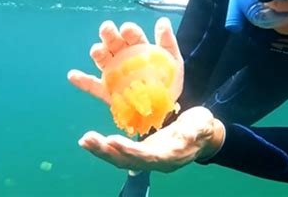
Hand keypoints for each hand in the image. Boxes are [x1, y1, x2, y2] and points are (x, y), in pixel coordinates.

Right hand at [67, 17, 183, 104]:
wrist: (165, 106)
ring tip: (96, 51)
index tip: (127, 29)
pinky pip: (93, 85)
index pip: (132, 36)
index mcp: (139, 47)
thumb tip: (163, 21)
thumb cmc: (169, 80)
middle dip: (109, 35)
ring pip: (103, 61)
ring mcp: (114, 73)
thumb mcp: (173, 60)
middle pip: (114, 44)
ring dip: (98, 53)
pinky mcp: (108, 90)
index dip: (129, 31)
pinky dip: (82, 81)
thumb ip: (167, 42)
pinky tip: (73, 76)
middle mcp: (123, 57)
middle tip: (107, 29)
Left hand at [78, 106, 225, 172]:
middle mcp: (156, 161)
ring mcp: (147, 157)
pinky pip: (120, 153)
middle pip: (128, 161)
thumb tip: (191, 134)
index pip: (147, 157)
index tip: (112, 141)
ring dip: (101, 150)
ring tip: (85, 140)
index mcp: (170, 156)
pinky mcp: (142, 151)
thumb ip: (197, 131)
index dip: (130, 151)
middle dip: (107, 152)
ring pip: (120, 159)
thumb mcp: (202, 126)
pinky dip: (105, 147)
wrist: (202, 135)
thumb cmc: (202, 128)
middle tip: (88, 140)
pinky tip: (91, 140)